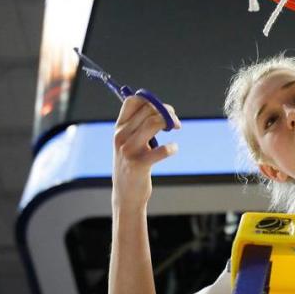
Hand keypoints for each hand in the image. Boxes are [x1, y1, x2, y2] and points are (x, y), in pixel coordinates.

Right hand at [112, 95, 181, 210]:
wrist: (126, 193)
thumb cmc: (132, 164)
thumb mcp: (128, 142)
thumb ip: (138, 124)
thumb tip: (159, 107)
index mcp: (118, 128)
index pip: (132, 101)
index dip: (150, 99)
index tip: (162, 109)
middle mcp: (121, 137)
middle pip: (148, 110)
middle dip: (167, 112)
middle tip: (175, 122)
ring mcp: (128, 151)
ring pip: (153, 123)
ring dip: (170, 122)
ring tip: (176, 129)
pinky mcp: (139, 165)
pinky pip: (161, 151)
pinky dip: (171, 148)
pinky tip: (173, 148)